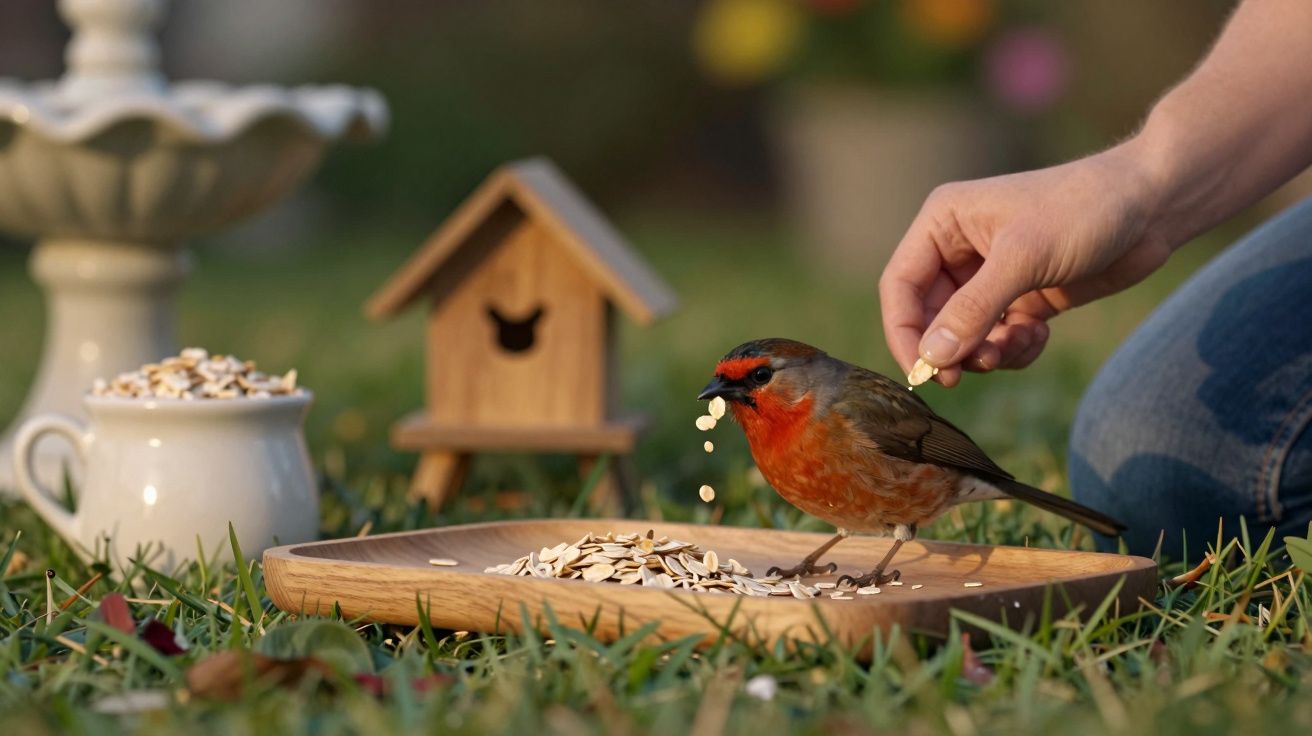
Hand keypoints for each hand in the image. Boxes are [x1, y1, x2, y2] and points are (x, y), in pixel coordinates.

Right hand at [879, 143, 1174, 386]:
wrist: (1154, 204)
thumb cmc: (1084, 209)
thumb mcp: (1023, 258)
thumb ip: (972, 309)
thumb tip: (931, 358)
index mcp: (943, 224)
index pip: (900, 286)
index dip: (904, 332)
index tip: (923, 371)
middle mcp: (959, 249)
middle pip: (929, 317)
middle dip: (952, 347)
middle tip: (973, 370)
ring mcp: (991, 276)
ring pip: (964, 335)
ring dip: (985, 352)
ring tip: (1015, 347)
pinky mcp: (1022, 297)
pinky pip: (997, 339)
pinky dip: (1013, 350)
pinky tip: (1039, 336)